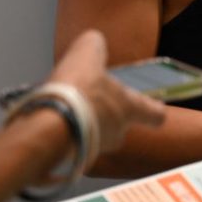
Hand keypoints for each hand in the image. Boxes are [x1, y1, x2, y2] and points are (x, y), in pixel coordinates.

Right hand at [48, 30, 165, 153]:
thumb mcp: (86, 54)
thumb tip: (93, 41)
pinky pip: (71, 144)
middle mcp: (117, 133)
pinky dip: (64, 133)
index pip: (156, 115)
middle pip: (120, 124)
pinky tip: (50, 119)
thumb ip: (94, 44)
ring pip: (95, 134)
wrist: (46, 129)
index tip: (156, 107)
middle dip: (107, 111)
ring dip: (84, 122)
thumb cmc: (76, 92)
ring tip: (66, 106)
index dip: (154, 109)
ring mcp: (94, 149)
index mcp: (130, 108)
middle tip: (92, 98)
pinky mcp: (70, 159)